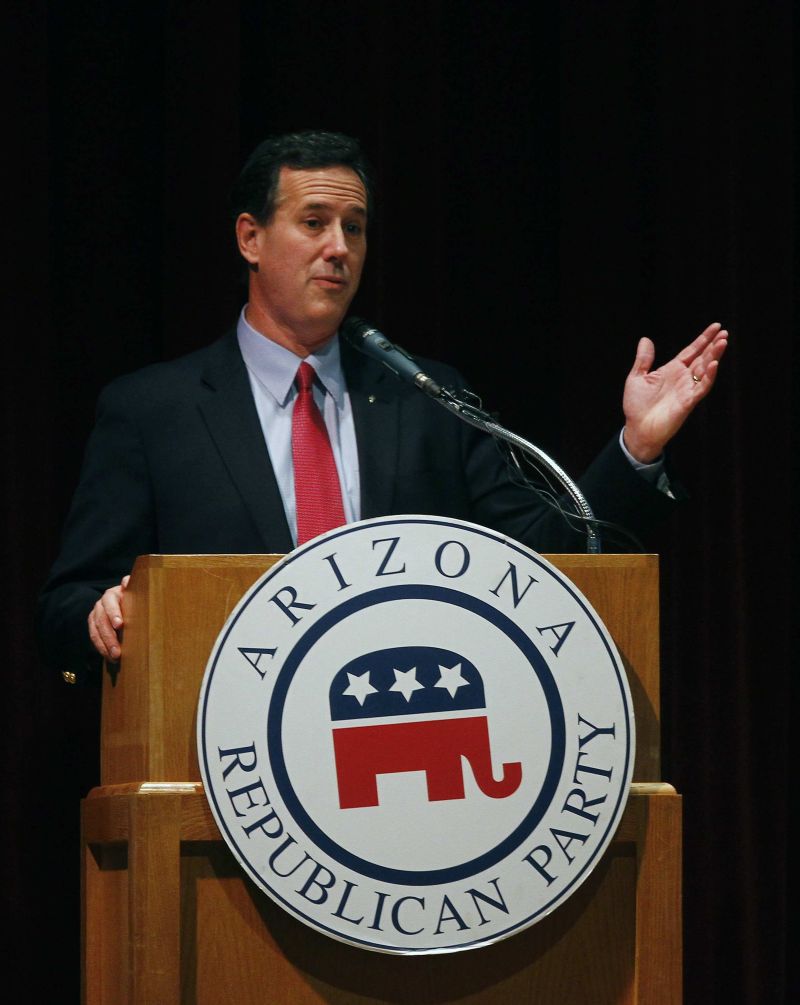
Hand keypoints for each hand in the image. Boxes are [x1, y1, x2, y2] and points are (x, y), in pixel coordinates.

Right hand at [88, 575, 130, 661]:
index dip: (114, 613)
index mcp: (112, 594)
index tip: (120, 625)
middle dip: (109, 636)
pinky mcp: (93, 626)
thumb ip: (132, 586)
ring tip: (115, 657)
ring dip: (104, 645)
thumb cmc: (135, 597)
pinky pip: (94, 638)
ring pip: (96, 631)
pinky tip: (109, 658)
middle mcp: (101, 604)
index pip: (110, 603)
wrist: (126, 602)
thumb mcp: (136, 590)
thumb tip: (127, 581)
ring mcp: (95, 615)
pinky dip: (101, 648)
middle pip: (102, 620)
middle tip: (117, 651)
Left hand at [622, 322, 728, 462]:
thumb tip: (645, 339)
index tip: (716, 326)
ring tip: (723, 342)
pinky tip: (714, 364)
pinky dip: (709, 376)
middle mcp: (683, 378)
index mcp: (672, 370)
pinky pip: (702, 387)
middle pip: (702, 358)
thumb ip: (643, 359)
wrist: (637, 429)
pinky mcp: (688, 402)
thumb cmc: (637, 406)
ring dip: (714, 356)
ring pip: (705, 370)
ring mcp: (687, 389)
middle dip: (714, 345)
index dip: (703, 339)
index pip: (691, 351)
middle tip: (725, 333)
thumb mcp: (636, 378)